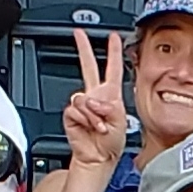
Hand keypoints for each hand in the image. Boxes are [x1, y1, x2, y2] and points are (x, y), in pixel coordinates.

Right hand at [62, 28, 127, 169]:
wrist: (98, 158)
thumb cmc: (111, 143)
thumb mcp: (121, 121)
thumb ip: (109, 106)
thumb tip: (93, 100)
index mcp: (110, 94)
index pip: (112, 68)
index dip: (113, 52)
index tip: (113, 36)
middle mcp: (95, 96)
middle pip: (88, 66)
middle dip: (83, 48)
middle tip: (78, 33)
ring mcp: (82, 104)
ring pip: (83, 97)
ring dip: (93, 113)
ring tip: (99, 126)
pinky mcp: (71, 114)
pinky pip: (75, 110)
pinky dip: (84, 120)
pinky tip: (90, 128)